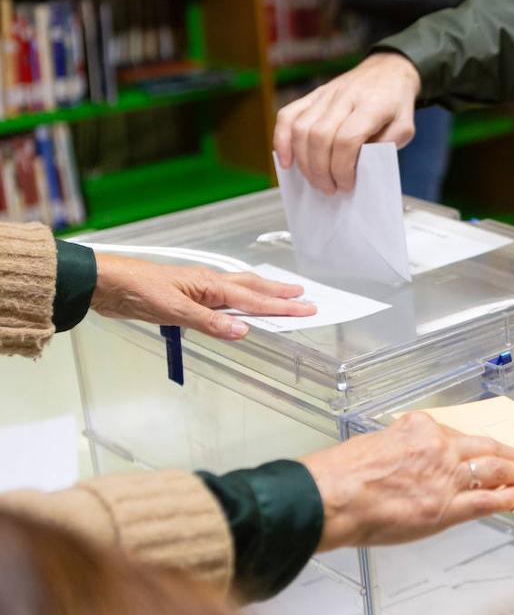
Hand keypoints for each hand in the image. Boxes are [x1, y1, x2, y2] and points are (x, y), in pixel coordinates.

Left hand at [91, 255, 315, 339]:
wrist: (106, 284)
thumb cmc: (137, 290)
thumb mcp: (174, 310)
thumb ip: (209, 321)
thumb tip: (243, 331)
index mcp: (210, 285)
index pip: (254, 299)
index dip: (282, 306)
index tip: (307, 308)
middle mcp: (209, 285)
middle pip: (252, 288)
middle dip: (279, 294)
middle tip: (304, 296)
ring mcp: (198, 291)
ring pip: (239, 291)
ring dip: (262, 294)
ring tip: (280, 294)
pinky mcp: (187, 299)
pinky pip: (223, 301)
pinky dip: (240, 302)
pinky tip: (239, 308)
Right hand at [273, 52, 421, 193]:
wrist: (387, 69)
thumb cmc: (396, 103)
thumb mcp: (405, 127)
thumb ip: (386, 146)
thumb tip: (360, 164)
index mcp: (371, 105)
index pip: (347, 139)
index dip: (343, 167)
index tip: (347, 184)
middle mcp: (344, 97)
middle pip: (320, 137)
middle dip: (321, 170)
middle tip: (329, 189)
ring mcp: (325, 95)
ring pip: (301, 128)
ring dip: (303, 161)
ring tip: (315, 180)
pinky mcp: (312, 95)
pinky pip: (288, 115)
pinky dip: (282, 139)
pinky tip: (286, 160)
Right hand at [300, 413, 513, 551]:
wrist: (332, 498)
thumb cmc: (340, 476)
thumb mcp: (373, 446)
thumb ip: (400, 451)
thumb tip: (410, 463)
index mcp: (418, 429)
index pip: (457, 434)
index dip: (478, 444)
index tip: (491, 446)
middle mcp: (438, 447)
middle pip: (485, 446)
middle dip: (512, 452)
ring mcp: (446, 476)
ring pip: (494, 469)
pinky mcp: (447, 505)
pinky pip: (487, 499)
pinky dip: (508, 497)